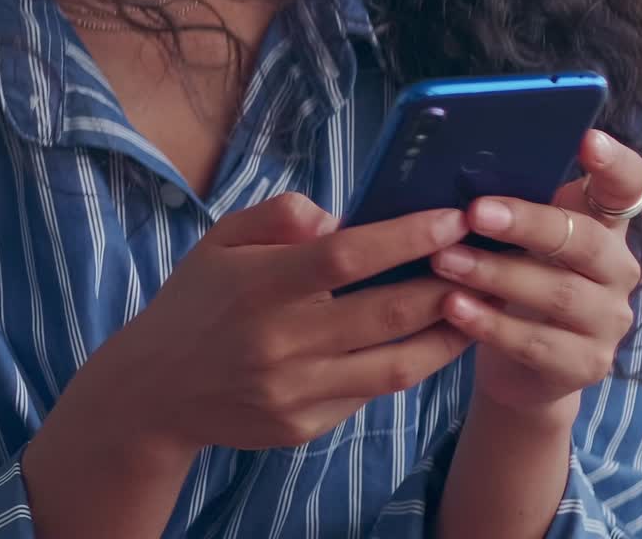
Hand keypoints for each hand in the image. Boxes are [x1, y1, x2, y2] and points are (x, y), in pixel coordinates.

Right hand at [117, 193, 472, 452]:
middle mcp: (281, 342)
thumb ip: (279, 214)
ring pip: (393, 365)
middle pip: (384, 314)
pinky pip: (371, 393)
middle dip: (447, 285)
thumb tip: (337, 217)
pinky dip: (411, 365)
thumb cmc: (196, 300)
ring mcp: (295, 391)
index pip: (346, 257)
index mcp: (260, 285)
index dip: (405, 237)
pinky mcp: (303, 426)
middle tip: (488, 260)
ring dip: (447, 335)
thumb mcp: (221, 239)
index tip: (451, 218)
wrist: (153, 393)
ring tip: (482, 305)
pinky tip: (435, 340)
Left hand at [430, 130, 641, 415]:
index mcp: (604, 223)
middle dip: (527, 223)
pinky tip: (454, 307)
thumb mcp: (517, 236)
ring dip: (495, 274)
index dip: (614, 163)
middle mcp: (617, 267)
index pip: (628, 185)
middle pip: (584, 239)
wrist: (519, 365)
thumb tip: (454, 165)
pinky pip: (537, 343)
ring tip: (445, 261)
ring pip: (558, 293)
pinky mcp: (587, 364)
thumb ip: (510, 201)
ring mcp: (608, 319)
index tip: (588, 139)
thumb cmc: (515, 276)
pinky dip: (491, 324)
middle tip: (474, 212)